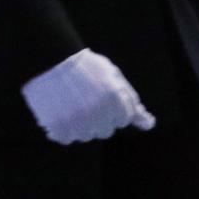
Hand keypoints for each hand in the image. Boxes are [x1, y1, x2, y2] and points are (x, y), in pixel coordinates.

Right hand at [20, 49, 155, 145]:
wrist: (50, 60)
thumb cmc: (85, 66)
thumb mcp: (113, 77)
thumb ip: (131, 101)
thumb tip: (149, 124)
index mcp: (115, 100)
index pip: (124, 119)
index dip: (114, 107)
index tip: (101, 95)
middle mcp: (98, 114)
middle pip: (105, 131)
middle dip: (99, 118)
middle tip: (85, 100)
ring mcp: (78, 123)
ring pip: (85, 136)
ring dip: (80, 125)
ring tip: (70, 105)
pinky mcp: (58, 127)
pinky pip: (65, 138)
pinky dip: (62, 130)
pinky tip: (59, 113)